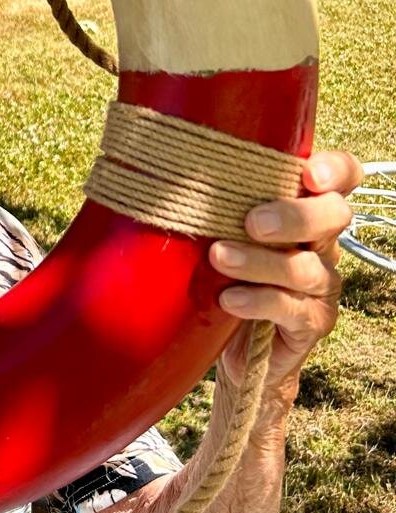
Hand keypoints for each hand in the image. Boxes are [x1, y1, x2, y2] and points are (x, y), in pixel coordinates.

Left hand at [209, 149, 362, 401]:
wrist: (231, 342)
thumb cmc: (225, 271)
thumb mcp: (223, 230)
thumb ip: (220, 204)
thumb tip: (171, 172)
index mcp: (306, 209)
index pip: (342, 177)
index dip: (336, 170)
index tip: (309, 174)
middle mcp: (322, 242)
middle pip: (335, 216)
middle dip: (295, 216)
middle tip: (252, 223)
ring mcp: (322, 284)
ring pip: (306, 266)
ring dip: (260, 261)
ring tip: (219, 257)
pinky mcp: (312, 322)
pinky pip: (292, 309)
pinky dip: (258, 301)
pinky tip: (229, 299)